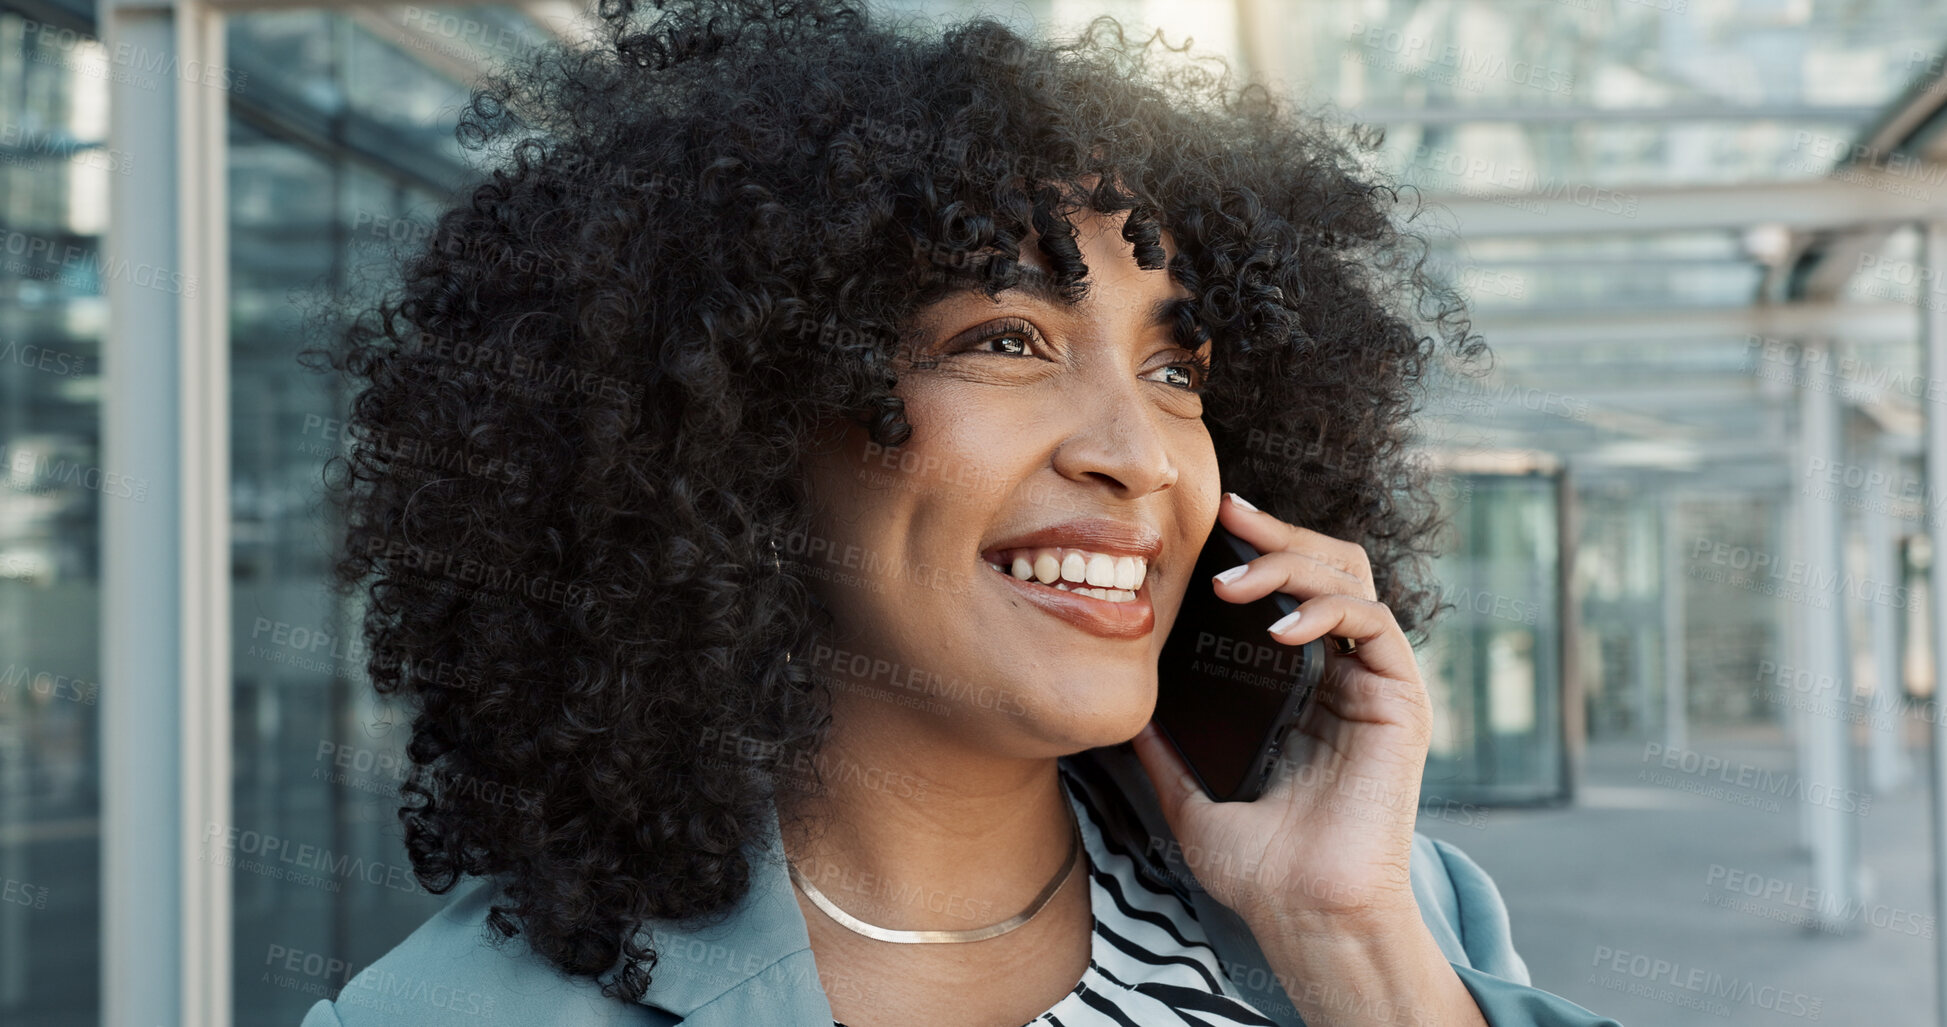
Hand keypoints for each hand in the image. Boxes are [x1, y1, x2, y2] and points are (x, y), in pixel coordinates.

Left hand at [1131, 491, 1431, 935]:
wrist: (1305, 918)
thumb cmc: (1260, 870)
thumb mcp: (1191, 796)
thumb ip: (1163, 749)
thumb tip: (1118, 708)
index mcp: (1302, 691)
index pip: (1290, 591)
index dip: (1258, 549)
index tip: (1209, 521)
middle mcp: (1343, 678)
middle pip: (1328, 567)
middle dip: (1278, 534)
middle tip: (1228, 514)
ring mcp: (1375, 686)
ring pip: (1351, 580)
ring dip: (1292, 564)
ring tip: (1234, 583)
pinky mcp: (1401, 702)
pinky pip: (1375, 625)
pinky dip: (1328, 610)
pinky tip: (1282, 627)